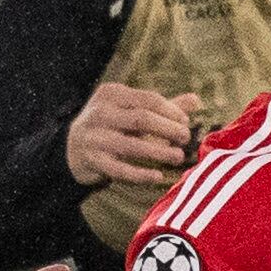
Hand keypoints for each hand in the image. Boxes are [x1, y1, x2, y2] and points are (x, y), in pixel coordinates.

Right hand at [65, 82, 200, 188]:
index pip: (149, 99)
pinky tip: (158, 176)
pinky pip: (119, 170)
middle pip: (142, 119)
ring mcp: (93, 137)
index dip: (172, 111)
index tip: (185, 122)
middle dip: (169, 129)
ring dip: (160, 152)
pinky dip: (141, 175)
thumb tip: (196, 100)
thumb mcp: (133, 110)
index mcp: (111, 94)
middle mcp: (99, 113)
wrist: (73, 147)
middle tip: (185, 139)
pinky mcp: (92, 160)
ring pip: (132, 145)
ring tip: (178, 157)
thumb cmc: (114, 125)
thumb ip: (164, 106)